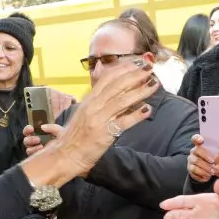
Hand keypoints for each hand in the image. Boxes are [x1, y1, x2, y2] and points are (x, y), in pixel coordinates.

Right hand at [21, 60, 157, 185]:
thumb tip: (112, 93)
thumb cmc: (74, 136)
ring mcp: (99, 119)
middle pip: (117, 85)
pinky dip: (137, 115)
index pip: (107, 79)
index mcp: (88, 101)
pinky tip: (148, 109)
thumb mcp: (83, 114)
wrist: (65, 155)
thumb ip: (96, 102)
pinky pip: (124, 122)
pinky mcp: (105, 134)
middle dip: (135, 75)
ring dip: (141, 91)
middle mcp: (94, 106)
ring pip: (123, 100)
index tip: (136, 63)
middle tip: (149, 69)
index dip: (123, 69)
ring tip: (154, 84)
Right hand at [22, 123, 62, 157]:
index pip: (29, 131)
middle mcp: (37, 143)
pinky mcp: (39, 159)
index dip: (27, 129)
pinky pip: (33, 157)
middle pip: (26, 140)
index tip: (31, 128)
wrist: (72, 151)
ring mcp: (37, 152)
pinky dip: (36, 154)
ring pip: (28, 149)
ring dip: (32, 148)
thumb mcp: (60, 131)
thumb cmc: (65, 140)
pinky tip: (43, 152)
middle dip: (30, 139)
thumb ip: (52, 127)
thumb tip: (42, 127)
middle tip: (38, 139)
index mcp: (39, 134)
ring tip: (41, 146)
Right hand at [187, 135, 215, 182]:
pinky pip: (194, 170)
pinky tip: (208, 176)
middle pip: (197, 150)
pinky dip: (202, 174)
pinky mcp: (190, 168)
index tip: (202, 140)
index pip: (195, 138)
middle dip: (205, 156)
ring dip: (205, 167)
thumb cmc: (215, 159)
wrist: (209, 172)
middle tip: (213, 161)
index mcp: (200, 144)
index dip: (197, 138)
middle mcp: (194, 151)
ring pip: (195, 162)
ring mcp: (191, 160)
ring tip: (212, 171)